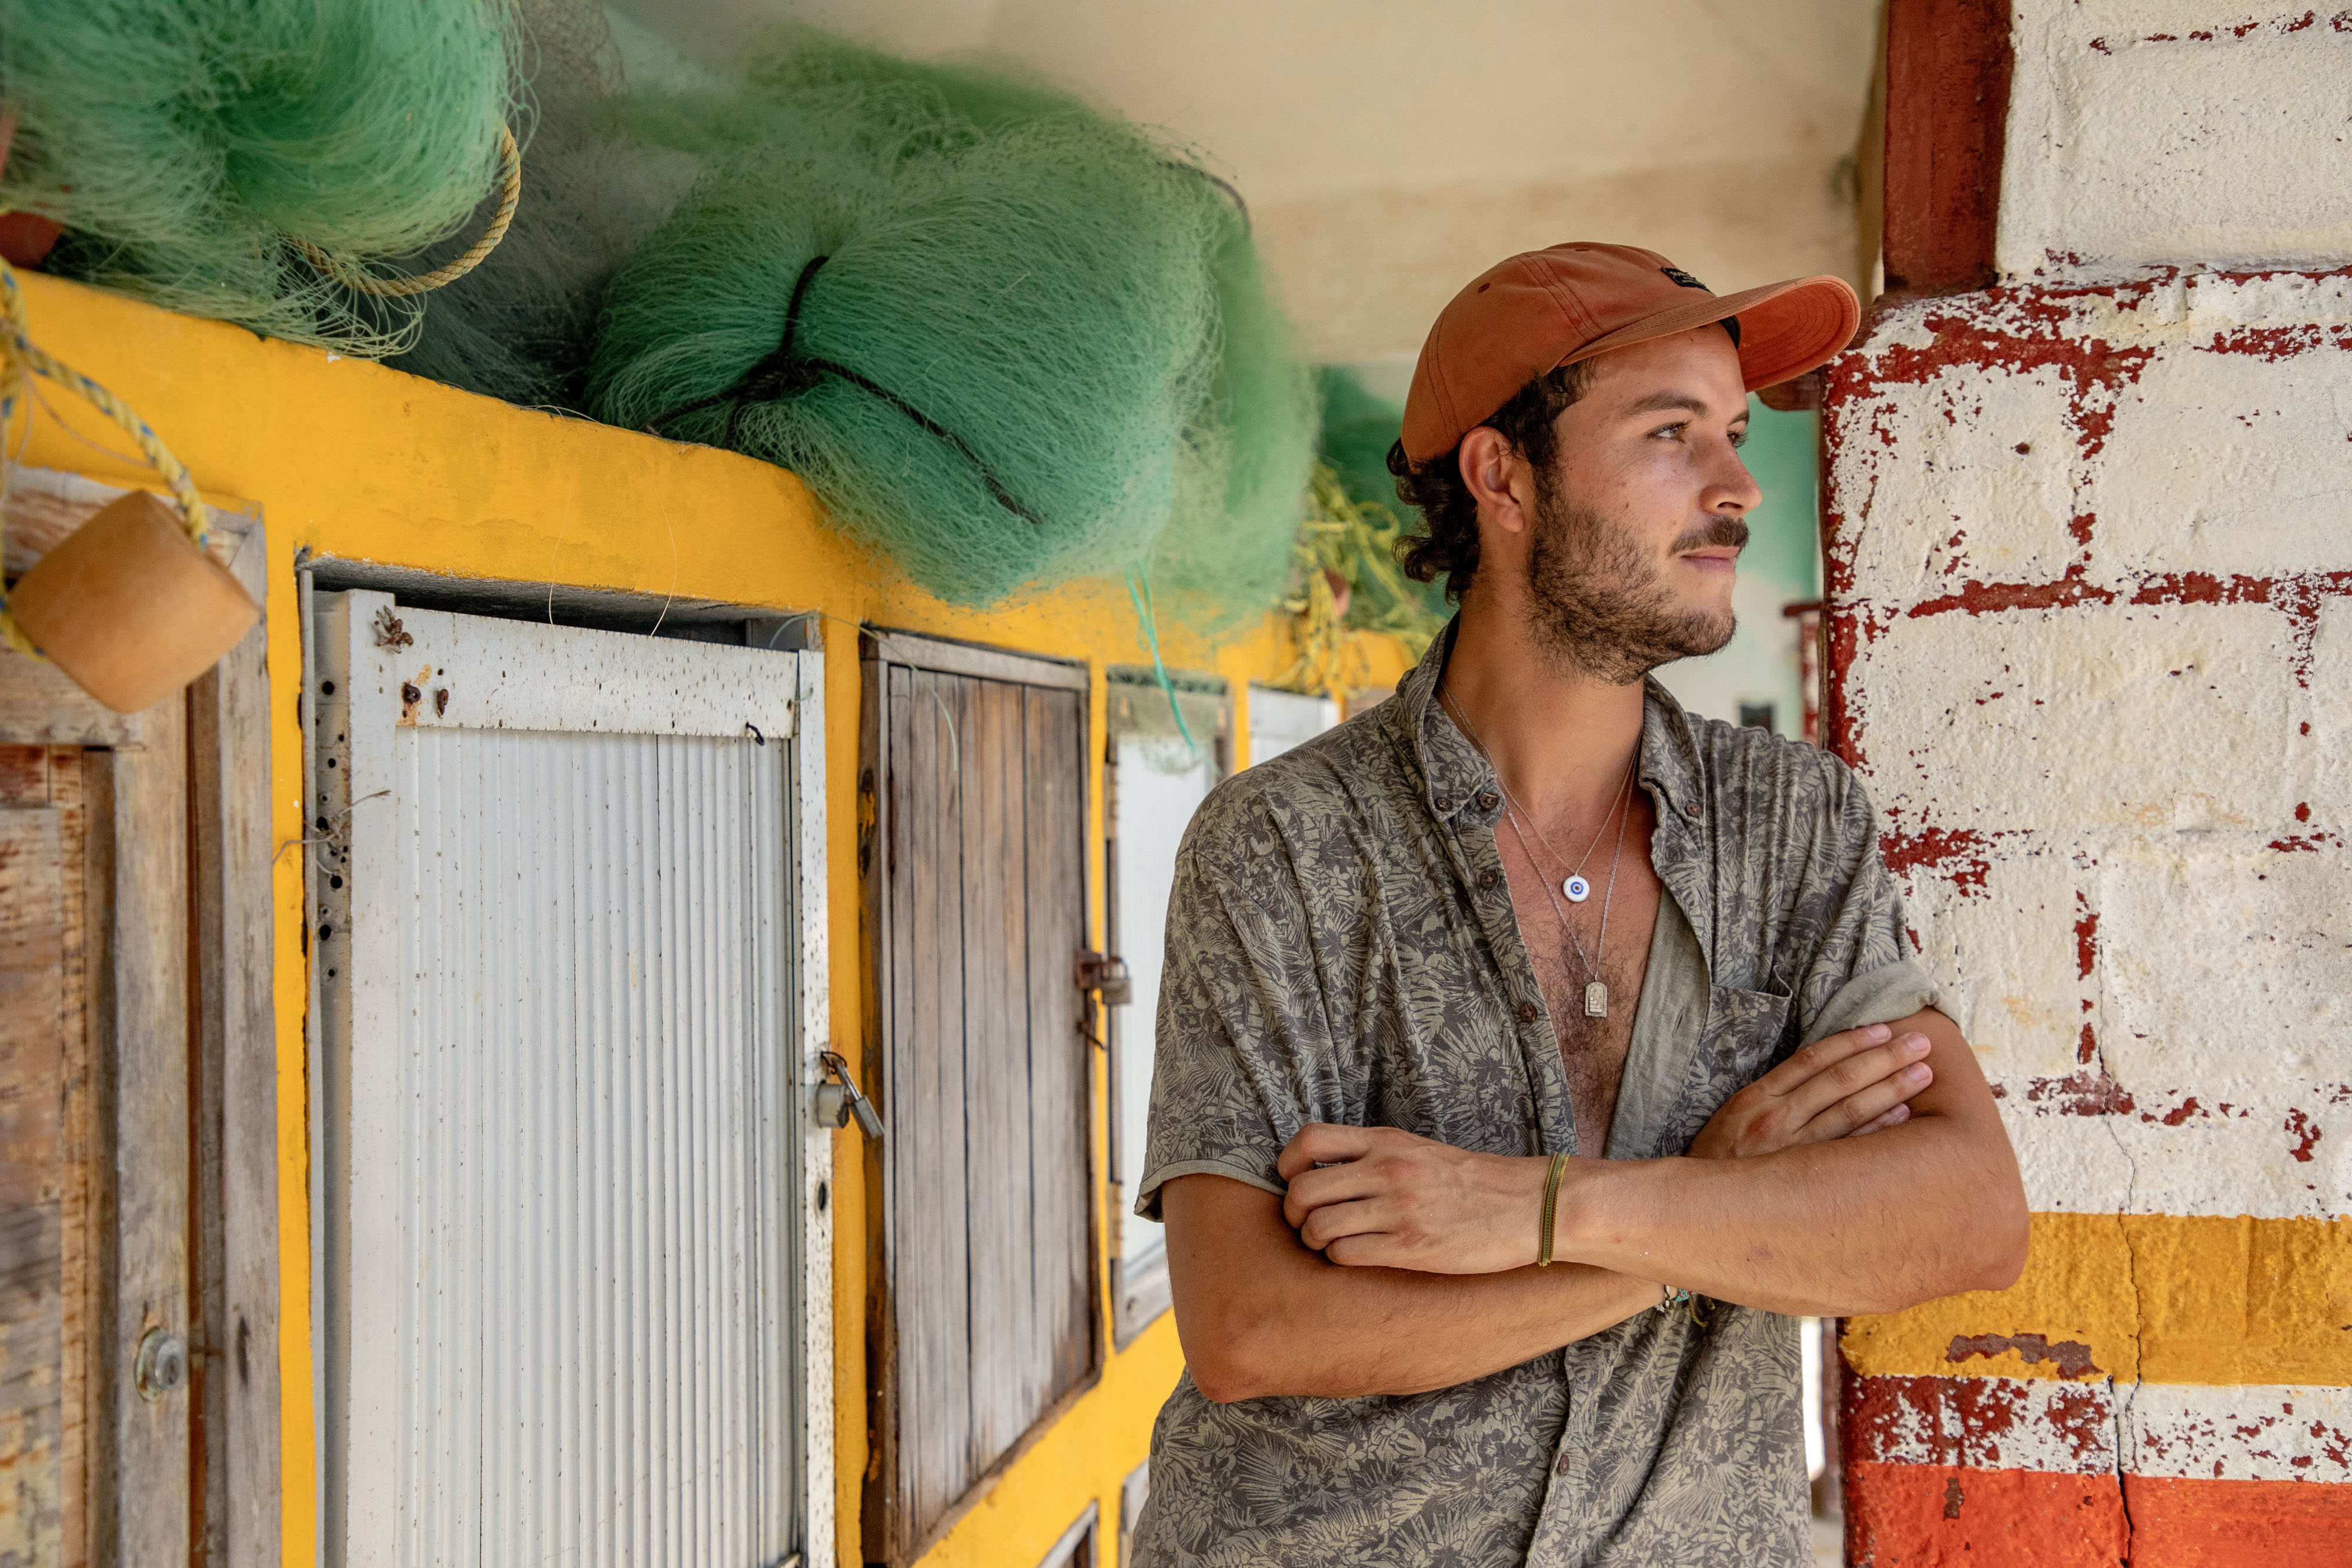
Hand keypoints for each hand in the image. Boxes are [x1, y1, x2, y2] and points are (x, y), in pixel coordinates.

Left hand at [1276, 1124, 1544, 1272]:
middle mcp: (1387, 1170)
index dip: (1288, 1163)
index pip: (1310, 1139)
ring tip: (1327, 1243)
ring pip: (1319, 1226)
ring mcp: (1398, 1209)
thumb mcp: (1418, 1149)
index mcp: (1387, 1142)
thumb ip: (1374, 1153)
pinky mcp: (1411, 1247)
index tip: (1292, 1180)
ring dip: (1314, 1240)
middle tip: (1304, 1222)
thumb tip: (1325, 1167)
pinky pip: (1346, 1254)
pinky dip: (1338, 1258)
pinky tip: (1353, 1256)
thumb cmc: (1470, 1180)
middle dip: (1293, 1211)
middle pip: (1304, 1189)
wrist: (1525, 1205)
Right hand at [1686, 1021, 1932, 1160]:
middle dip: (1883, 1060)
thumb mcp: (1736, 1118)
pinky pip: (1847, 1150)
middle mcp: (1774, 1120)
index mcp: (1756, 1098)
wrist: (1696, 1211)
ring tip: (1922, 1073)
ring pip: (1848, 1112)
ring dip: (1890, 1089)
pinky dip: (1876, 1130)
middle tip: (1921, 1044)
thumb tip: (1825, 1073)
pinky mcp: (1802, 1178)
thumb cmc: (1720, 1160)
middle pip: (1838, 1082)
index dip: (1850, 1041)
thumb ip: (1775, 1096)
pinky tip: (1903, 1116)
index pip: (1811, 1060)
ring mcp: (1790, 1151)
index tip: (1884, 1029)